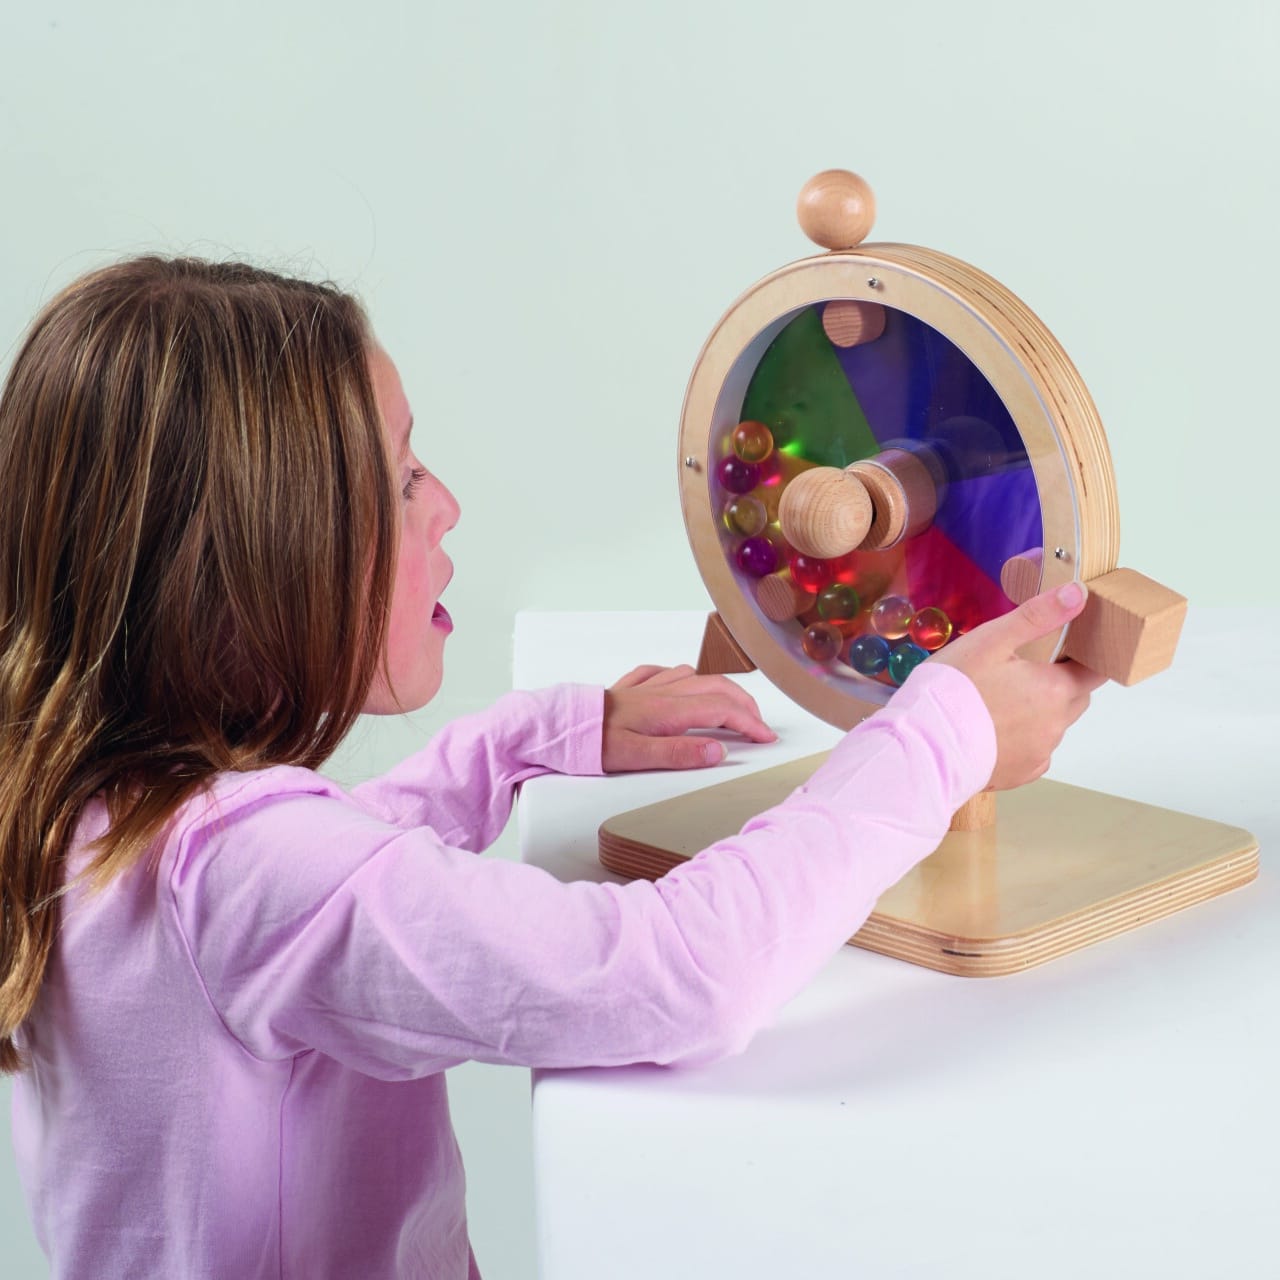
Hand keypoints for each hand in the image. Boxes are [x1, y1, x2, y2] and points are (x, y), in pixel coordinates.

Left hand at [602, 665, 776, 772]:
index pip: (722, 710)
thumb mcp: (636, 757)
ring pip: (692, 676)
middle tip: (758, 725)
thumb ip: (679, 753)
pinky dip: (679, 677)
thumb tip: (718, 751)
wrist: (555, 725)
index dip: (749, 723)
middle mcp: (661, 693)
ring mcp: (645, 687)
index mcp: (668, 710)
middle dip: (744, 704)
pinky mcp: (628, 688)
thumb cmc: (591, 742)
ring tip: (728, 705)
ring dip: (717, 688)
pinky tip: (678, 683)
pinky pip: (660, 673)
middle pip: (716, 687)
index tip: (766, 738)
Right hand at [927, 582, 1106, 790]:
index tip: (1065, 651)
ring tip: (997, 703)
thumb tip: (1077, 594)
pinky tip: (991, 730)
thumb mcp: (992, 640)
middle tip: (1020, 673)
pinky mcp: (1021, 773)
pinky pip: (1034, 752)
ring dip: (1037, 714)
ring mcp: (1039, 752)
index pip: (1094, 672)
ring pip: (1053, 726)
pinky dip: (1021, 740)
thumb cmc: (952, 691)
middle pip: (1075, 698)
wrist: (923, 745)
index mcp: (1055, 689)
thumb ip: (1038, 616)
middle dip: (1059, 684)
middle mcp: (1055, 725)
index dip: (1084, 659)